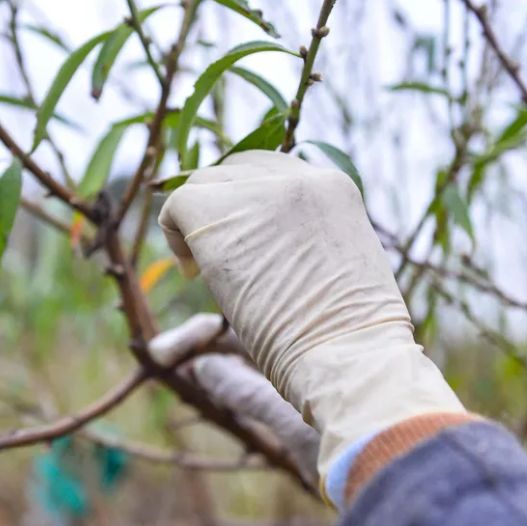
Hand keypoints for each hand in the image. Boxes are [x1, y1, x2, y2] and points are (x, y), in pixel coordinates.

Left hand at [159, 151, 463, 481]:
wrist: (349, 355)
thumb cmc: (351, 337)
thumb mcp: (343, 266)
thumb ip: (310, 239)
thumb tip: (268, 249)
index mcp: (332, 186)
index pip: (273, 171)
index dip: (251, 205)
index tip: (249, 247)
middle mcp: (297, 176)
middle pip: (236, 170)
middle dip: (223, 208)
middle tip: (221, 258)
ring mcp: (258, 191)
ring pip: (204, 184)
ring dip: (198, 225)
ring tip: (202, 269)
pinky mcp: (218, 211)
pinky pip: (177, 205)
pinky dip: (175, 237)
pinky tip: (191, 271)